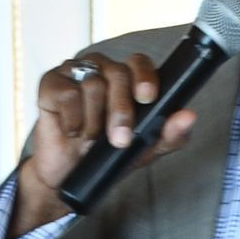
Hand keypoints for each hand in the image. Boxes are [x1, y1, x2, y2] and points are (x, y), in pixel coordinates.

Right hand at [13, 50, 196, 233]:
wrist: (67, 175)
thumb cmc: (105, 156)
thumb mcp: (144, 151)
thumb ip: (169, 134)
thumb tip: (189, 116)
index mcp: (126, 79)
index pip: (139, 63)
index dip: (144, 76)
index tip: (147, 97)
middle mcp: (101, 70)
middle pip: (117, 74)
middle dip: (121, 111)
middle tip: (119, 140)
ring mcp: (74, 73)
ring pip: (92, 85)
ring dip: (94, 122)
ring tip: (90, 138)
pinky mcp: (50, 83)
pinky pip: (67, 94)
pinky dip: (73, 120)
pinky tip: (71, 130)